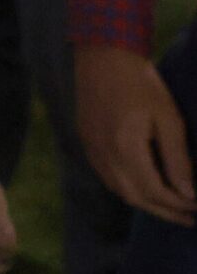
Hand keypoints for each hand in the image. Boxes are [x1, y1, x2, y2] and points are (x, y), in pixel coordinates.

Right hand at [79, 45, 196, 223]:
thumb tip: (188, 193)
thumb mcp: (168, 118)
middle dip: (164, 211)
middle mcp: (104, 153)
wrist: (102, 56)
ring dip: (146, 202)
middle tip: (190, 217)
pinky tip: (143, 186)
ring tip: (170, 206)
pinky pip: (107, 176)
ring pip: (119, 190)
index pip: (155, 192)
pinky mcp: (87, 141)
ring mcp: (92, 148)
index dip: (178, 205)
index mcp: (125, 147)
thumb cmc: (141, 83)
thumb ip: (177, 158)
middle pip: (135, 197)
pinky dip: (127, 188)